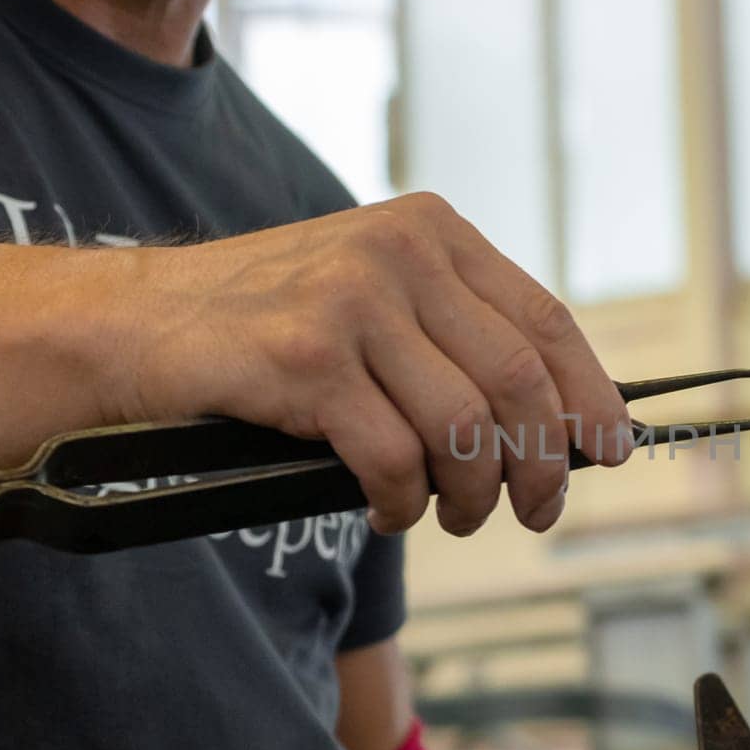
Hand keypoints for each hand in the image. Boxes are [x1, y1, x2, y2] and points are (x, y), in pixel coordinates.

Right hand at [118, 193, 630, 535]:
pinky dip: (405, 502)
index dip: (591, 394)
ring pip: (466, 427)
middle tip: (536, 510)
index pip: (546, 319)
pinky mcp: (306, 359)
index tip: (610, 449)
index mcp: (432, 232)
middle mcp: (400, 255)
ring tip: (452, 517)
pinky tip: (390, 510)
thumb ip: (456, 335)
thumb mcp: (374, 296)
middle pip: (520, 380)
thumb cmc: (270, 326)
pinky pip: (397, 458)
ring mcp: (353, 302)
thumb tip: (559, 424)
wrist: (138, 322)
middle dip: (542, 463)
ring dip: (473, 495)